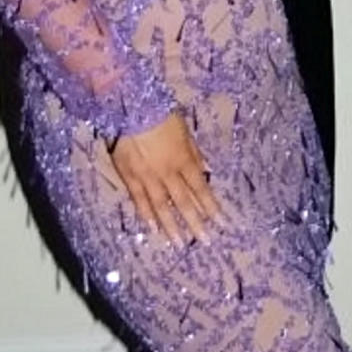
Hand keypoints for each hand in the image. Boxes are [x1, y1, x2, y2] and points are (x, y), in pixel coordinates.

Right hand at [110, 111, 218, 243]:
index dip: (211, 207)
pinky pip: (139, 200)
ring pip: (162, 206)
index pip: (200, 189)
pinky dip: (147, 215)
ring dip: (172, 226)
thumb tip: (206, 171)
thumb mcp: (185, 131)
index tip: (222, 223)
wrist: (131, 108)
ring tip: (180, 243)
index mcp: (184, 160)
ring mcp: (148, 177)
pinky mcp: (129, 177)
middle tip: (205, 241)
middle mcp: (168, 172)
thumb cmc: (161, 115)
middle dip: (196, 222)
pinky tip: (154, 229)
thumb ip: (195, 153)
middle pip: (184, 202)